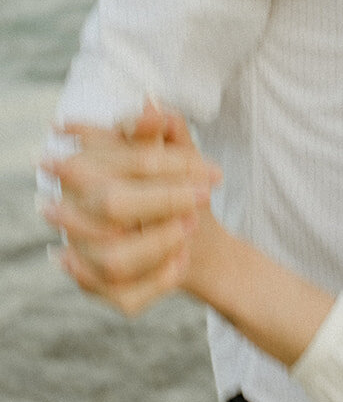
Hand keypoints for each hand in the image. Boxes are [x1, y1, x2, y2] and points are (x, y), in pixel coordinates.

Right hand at [38, 101, 221, 315]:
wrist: (188, 238)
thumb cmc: (173, 185)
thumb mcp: (174, 152)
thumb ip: (161, 131)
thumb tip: (153, 106)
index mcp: (84, 164)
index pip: (127, 160)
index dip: (173, 164)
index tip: (214, 174)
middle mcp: (69, 207)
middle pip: (113, 204)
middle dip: (166, 202)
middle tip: (201, 199)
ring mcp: (76, 249)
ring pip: (113, 258)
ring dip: (162, 243)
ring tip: (188, 230)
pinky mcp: (93, 285)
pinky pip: (123, 295)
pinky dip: (158, 281)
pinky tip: (179, 263)